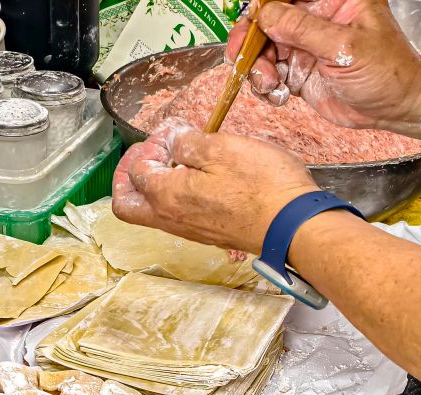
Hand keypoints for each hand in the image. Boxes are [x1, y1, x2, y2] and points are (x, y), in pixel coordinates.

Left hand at [112, 121, 318, 253]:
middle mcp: (171, 219)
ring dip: (152, 187)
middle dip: (128, 178)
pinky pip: (174, 218)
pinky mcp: (207, 233)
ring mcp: (189, 230)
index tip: (170, 134)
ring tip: (174, 163)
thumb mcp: (221, 147)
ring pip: (150, 213)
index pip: (136, 171)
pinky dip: (173, 197)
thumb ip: (187, 141)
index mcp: (166, 196)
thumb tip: (171, 139)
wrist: (293, 225)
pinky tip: (196, 179)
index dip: (148, 146)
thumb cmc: (262, 185)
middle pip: (127, 206)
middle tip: (145, 156)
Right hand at [226, 0, 420, 129]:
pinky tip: (278, 94)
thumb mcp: (345, 47)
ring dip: (257, 68)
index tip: (250, 22)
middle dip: (250, 41)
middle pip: (267, 21)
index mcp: (332, 0)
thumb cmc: (387, 72)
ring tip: (269, 84)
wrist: (395, 108)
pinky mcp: (298, 71)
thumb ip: (303, 29)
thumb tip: (266, 15)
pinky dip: (265, 86)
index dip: (263, 7)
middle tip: (240, 57)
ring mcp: (304, 46)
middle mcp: (315, 19)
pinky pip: (268, 74)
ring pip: (263, 50)